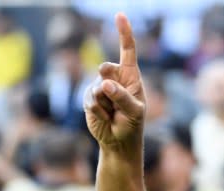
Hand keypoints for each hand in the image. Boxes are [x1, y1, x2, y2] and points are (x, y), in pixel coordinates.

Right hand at [83, 13, 145, 151]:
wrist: (118, 142)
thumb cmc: (132, 125)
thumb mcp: (134, 112)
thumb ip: (122, 97)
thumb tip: (105, 84)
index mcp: (131, 77)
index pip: (127, 51)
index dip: (124, 33)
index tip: (120, 15)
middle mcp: (115, 78)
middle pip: (105, 68)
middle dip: (109, 84)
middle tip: (115, 98)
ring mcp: (100, 87)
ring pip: (97, 88)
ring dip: (106, 104)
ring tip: (113, 114)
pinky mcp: (89, 97)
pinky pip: (91, 100)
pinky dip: (99, 111)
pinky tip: (104, 117)